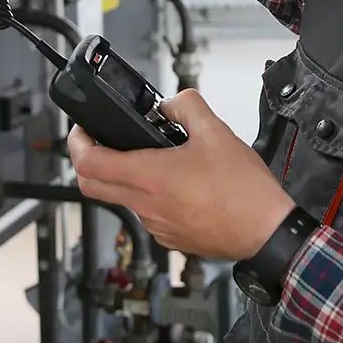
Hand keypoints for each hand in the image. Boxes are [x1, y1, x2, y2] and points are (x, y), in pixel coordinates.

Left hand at [69, 90, 295, 259]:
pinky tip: (177, 182)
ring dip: (125, 177)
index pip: (89, 163)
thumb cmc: (244, 190)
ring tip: (154, 157)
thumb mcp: (216, 131)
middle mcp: (146, 206)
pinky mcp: (170, 238)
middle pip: (92, 186)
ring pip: (122, 199)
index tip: (81, 130)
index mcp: (150, 177)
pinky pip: (147, 213)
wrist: (266, 232)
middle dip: (87, 160)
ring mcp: (156, 226)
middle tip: (98, 142)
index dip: (76, 143)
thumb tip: (169, 104)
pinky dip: (150, 195)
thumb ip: (187, 106)